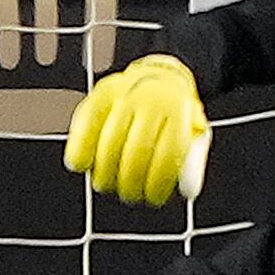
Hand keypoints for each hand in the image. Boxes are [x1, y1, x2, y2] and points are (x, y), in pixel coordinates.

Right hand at [63, 53, 212, 205]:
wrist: (159, 76)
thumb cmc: (175, 114)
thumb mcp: (194, 134)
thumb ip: (192, 162)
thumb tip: (187, 192)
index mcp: (178, 108)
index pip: (168, 153)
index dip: (158, 182)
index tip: (153, 198)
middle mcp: (150, 98)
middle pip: (136, 151)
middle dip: (130, 182)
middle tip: (130, 195)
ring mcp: (123, 94)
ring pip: (109, 142)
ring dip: (106, 174)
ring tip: (108, 185)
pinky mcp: (99, 93)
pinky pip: (85, 124)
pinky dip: (79, 149)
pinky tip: (81, 165)